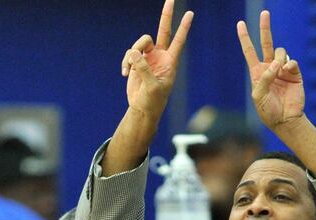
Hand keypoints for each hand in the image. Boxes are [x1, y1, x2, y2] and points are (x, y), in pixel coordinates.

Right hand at [121, 0, 192, 119]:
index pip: (178, 40)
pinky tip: (124, 74)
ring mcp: (148, 58)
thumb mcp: (151, 87)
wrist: (142, 108)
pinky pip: (129, 53)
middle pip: (163, 30)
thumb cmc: (153, 101)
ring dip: (132, 53)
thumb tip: (134, 52)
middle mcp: (160, 56)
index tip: (190, 13)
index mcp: (170, 62)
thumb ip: (144, 69)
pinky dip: (125, 62)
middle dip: (167, 15)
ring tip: (128, 69)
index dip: (184, 27)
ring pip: (140, 42)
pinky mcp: (136, 62)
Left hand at [237, 11, 303, 130]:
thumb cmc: (268, 111)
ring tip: (279, 71)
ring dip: (278, 58)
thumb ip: (264, 79)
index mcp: (257, 72)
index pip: (249, 51)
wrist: (285, 120)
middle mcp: (269, 68)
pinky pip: (292, 61)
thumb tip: (275, 64)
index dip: (245, 38)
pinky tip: (287, 71)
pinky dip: (289, 65)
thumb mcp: (258, 96)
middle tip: (265, 13)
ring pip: (281, 52)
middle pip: (266, 43)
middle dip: (265, 28)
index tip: (240, 24)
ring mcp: (282, 69)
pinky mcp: (294, 73)